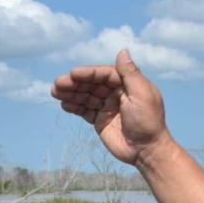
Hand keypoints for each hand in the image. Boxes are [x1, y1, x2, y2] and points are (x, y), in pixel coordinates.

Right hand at [51, 49, 167, 164]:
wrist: (147, 151)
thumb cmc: (148, 122)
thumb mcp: (142, 94)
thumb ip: (130, 73)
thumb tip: (123, 50)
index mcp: (128, 84)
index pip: (104, 74)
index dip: (88, 73)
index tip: (73, 74)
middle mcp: (117, 94)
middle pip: (92, 84)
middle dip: (75, 83)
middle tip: (58, 84)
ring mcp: (108, 107)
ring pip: (86, 96)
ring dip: (71, 94)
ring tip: (55, 92)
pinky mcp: (101, 121)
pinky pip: (85, 110)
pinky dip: (74, 107)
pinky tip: (64, 104)